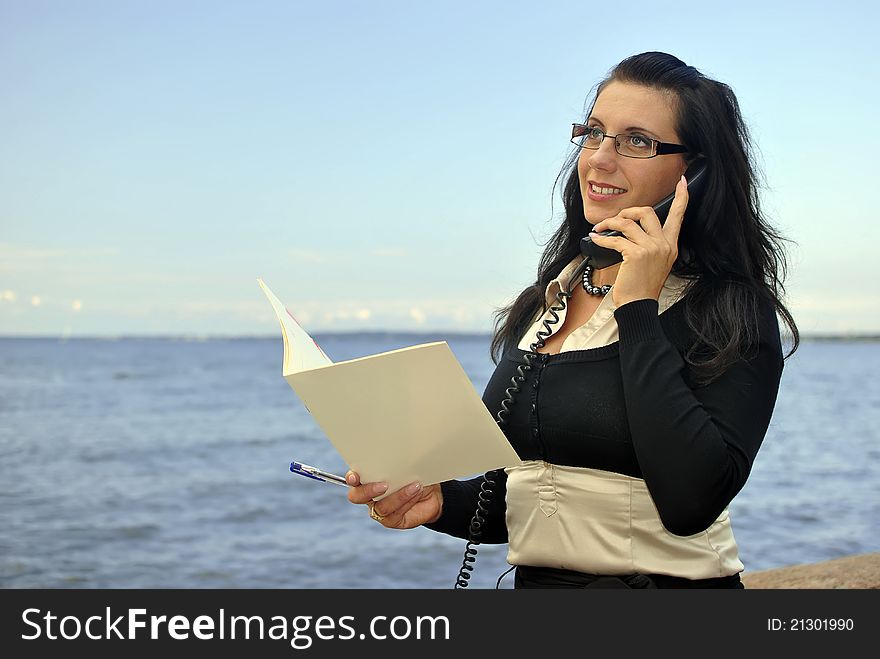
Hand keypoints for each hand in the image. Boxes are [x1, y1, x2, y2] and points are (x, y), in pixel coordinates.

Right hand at [345, 470, 442, 528]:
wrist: (432, 492)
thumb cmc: (415, 474)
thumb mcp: (406, 464)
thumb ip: (396, 462)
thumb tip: (397, 453)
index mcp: (367, 478)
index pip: (353, 478)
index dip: (351, 477)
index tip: (355, 476)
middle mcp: (369, 496)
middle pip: (356, 496)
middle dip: (367, 491)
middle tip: (384, 485)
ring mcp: (379, 509)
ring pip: (380, 507)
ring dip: (398, 496)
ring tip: (415, 485)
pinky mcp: (392, 520)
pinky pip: (395, 514)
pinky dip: (406, 501)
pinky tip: (417, 491)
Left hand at [588, 175, 688, 306]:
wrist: (639, 306)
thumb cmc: (642, 287)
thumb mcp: (654, 263)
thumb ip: (649, 245)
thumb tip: (628, 230)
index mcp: (671, 245)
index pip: (679, 216)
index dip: (681, 197)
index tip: (683, 182)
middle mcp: (664, 244)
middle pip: (647, 212)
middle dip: (628, 211)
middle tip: (616, 219)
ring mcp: (651, 248)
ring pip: (628, 222)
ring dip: (609, 223)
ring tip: (599, 229)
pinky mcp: (636, 254)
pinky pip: (615, 238)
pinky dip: (602, 238)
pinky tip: (596, 239)